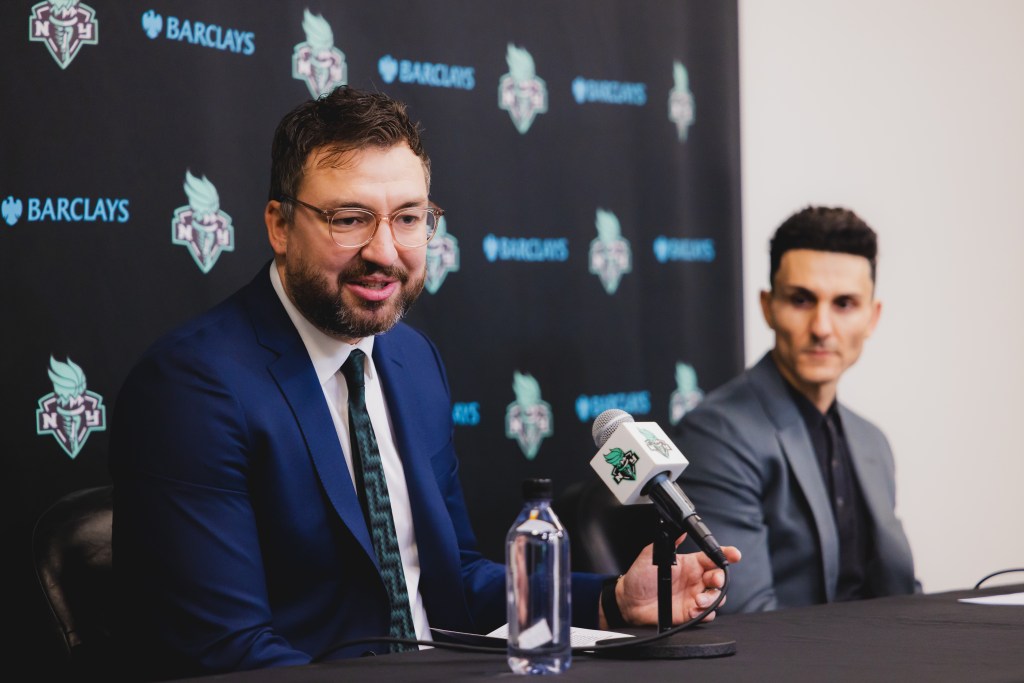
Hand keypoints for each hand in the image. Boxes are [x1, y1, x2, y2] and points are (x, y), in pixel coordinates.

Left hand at [607, 535, 740, 626]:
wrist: (628, 600)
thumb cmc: (640, 576)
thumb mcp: (652, 554)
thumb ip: (668, 542)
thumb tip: (680, 529)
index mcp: (690, 564)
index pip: (712, 557)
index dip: (725, 554)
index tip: (734, 554)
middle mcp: (695, 580)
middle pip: (719, 577)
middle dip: (721, 578)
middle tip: (713, 579)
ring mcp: (694, 597)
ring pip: (716, 597)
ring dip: (713, 597)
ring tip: (699, 598)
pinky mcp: (690, 613)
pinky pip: (706, 614)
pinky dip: (705, 612)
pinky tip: (695, 608)